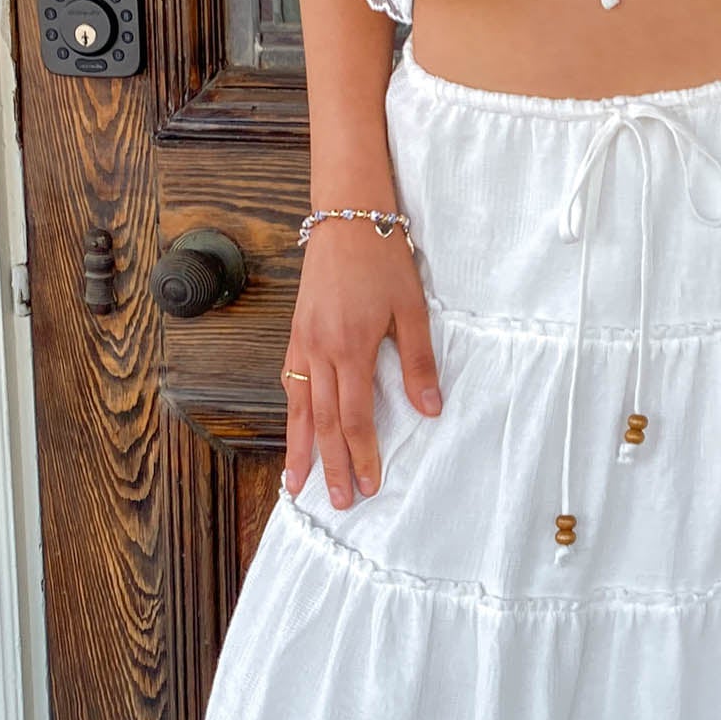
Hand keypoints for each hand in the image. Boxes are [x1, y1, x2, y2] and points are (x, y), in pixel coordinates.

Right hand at [281, 217, 441, 507]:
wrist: (346, 216)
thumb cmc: (383, 259)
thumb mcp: (412, 309)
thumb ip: (419, 362)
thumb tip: (430, 411)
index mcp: (351, 347)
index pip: (355, 417)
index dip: (362, 454)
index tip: (370, 485)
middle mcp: (320, 350)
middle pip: (323, 422)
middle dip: (331, 466)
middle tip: (338, 503)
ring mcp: (302, 343)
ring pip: (298, 408)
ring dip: (299, 449)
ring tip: (297, 484)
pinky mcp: (296, 333)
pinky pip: (290, 382)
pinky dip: (292, 413)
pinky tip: (295, 432)